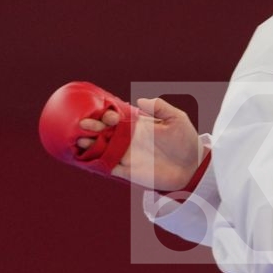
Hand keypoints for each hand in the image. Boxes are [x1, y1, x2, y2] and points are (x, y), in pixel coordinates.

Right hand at [75, 97, 203, 190]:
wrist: (193, 167)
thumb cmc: (186, 140)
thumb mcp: (177, 119)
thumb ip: (160, 107)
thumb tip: (141, 100)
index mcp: (137, 125)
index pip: (117, 118)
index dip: (109, 116)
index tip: (109, 117)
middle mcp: (129, 139)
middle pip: (104, 132)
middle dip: (93, 128)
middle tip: (82, 125)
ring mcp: (127, 155)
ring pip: (102, 148)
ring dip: (90, 145)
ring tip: (79, 140)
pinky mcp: (128, 171)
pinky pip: (108, 166)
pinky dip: (97, 163)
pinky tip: (86, 159)